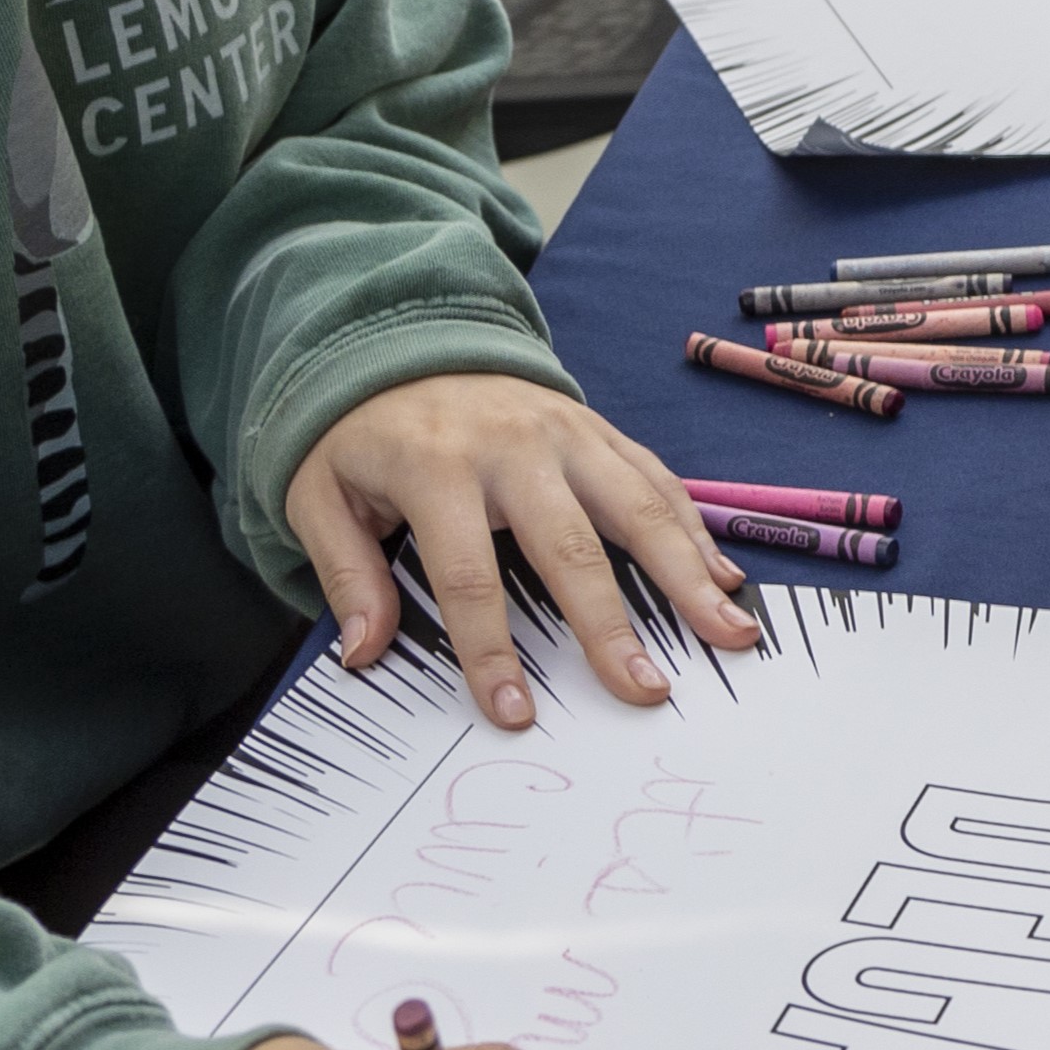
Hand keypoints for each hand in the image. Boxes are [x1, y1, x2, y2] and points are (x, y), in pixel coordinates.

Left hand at [286, 375, 757, 729]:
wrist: (402, 336)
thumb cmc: (362, 434)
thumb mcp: (320, 495)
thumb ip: (344, 573)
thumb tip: (363, 652)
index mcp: (436, 467)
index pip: (468, 575)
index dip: (491, 650)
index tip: (516, 713)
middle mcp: (512, 447)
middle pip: (571, 546)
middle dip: (612, 625)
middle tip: (647, 689)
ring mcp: (565, 431)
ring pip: (637, 505)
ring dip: (689, 573)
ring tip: (729, 631)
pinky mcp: (596, 426)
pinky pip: (654, 476)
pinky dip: (694, 528)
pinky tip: (722, 576)